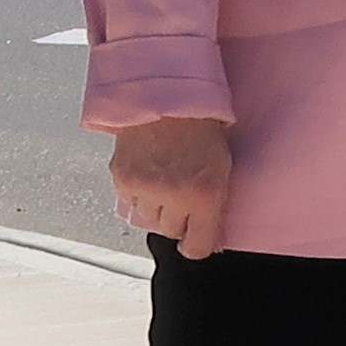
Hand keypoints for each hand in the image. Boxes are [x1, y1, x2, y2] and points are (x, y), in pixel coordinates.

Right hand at [111, 116, 233, 258]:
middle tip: (182, 188)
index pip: (197, 248)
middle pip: (171, 231)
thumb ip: (216, 206)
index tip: (196, 238)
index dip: (196, 244)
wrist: (167, 97)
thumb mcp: (222, 168)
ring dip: (156, 202)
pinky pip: (130, 200)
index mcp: (204, 195)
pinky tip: (149, 167)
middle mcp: (173, 195)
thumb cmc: (201, 130)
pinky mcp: (123, 178)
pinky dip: (138, 190)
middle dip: (177, 215)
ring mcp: (145, 187)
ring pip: (149, 217)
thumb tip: (212, 243)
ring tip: (165, 173)